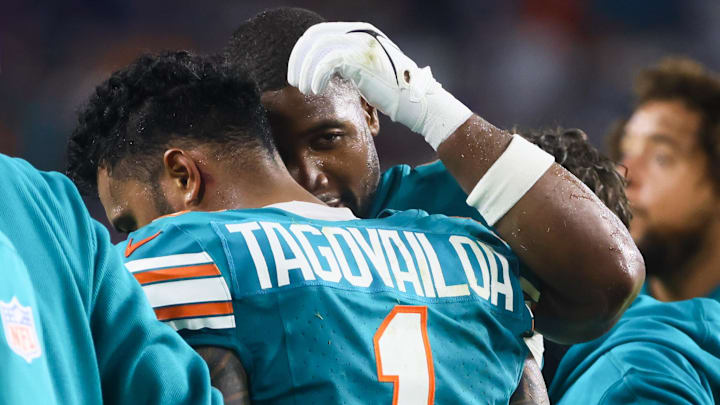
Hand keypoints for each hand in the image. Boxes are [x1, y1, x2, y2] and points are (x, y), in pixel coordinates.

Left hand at [288, 22, 471, 148]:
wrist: (417, 101)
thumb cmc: (393, 92)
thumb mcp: (366, 70)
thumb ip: (347, 63)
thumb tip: (321, 69)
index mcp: (359, 32)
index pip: (319, 32)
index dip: (302, 51)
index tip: (296, 71)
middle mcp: (359, 33)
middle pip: (314, 37)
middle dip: (298, 59)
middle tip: (293, 80)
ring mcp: (361, 44)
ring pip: (317, 49)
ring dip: (305, 71)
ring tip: (305, 89)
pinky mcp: (361, 60)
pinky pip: (327, 62)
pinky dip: (316, 77)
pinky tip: (316, 91)